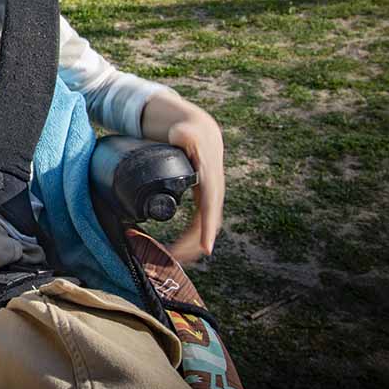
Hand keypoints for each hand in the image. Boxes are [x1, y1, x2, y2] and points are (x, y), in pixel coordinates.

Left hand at [140, 91, 224, 264]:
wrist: (196, 129)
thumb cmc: (188, 131)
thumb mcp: (186, 131)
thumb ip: (183, 133)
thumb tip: (181, 135)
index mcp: (210, 178)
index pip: (210, 206)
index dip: (207, 227)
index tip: (206, 247)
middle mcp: (213, 190)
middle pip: (208, 223)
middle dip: (195, 243)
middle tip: (176, 258)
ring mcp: (209, 196)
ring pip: (204, 226)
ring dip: (192, 245)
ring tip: (174, 259)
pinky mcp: (202, 200)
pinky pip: (200, 223)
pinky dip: (191, 238)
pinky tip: (180, 250)